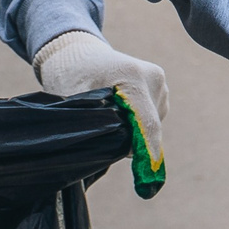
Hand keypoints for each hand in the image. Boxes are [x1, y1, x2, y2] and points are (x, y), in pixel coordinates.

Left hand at [33, 29, 168, 175]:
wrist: (76, 51)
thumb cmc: (69, 74)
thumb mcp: (73, 98)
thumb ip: (93, 122)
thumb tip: (115, 150)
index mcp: (133, 76)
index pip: (147, 123)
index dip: (148, 152)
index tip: (148, 178)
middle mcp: (153, 78)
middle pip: (150, 126)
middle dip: (134, 141)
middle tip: (108, 145)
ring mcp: (159, 81)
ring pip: (152, 123)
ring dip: (134, 131)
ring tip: (108, 120)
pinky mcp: (159, 86)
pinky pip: (152, 116)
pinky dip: (137, 123)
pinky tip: (119, 113)